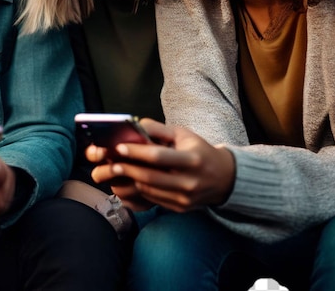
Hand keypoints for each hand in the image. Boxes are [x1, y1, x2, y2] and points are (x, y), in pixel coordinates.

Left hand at [87, 119, 234, 212]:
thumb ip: (159, 129)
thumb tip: (135, 126)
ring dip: (130, 179)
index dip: (137, 152)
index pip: (158, 156)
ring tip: (116, 170)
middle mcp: (189, 182)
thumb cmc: (199, 150)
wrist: (224, 178)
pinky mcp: (180, 208)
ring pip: (149, 190)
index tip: (119, 147)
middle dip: (127, 169)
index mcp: (192, 160)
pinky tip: (130, 180)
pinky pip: (154, 199)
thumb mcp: (184, 134)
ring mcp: (185, 199)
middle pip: (150, 177)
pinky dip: (140, 189)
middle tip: (110, 162)